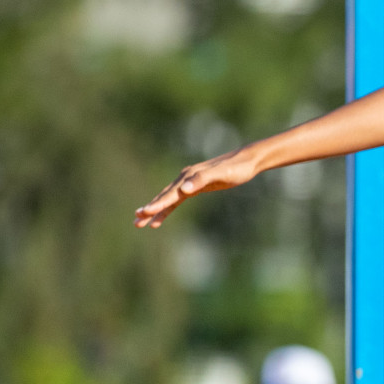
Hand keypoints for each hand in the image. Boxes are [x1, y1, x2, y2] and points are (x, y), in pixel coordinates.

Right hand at [134, 147, 258, 228]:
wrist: (247, 161)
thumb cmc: (236, 168)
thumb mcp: (221, 174)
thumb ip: (202, 180)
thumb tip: (184, 190)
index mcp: (189, 176)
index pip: (170, 194)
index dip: (158, 205)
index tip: (144, 213)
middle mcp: (186, 178)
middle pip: (164, 196)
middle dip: (150, 209)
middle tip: (136, 221)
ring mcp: (190, 182)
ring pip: (169, 198)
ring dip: (156, 210)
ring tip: (142, 223)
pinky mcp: (197, 186)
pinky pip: (178, 199)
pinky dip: (169, 208)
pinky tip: (161, 217)